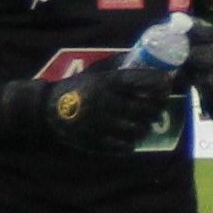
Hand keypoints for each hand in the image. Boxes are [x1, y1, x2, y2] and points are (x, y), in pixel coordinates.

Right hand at [30, 57, 170, 151]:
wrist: (45, 109)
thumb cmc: (76, 89)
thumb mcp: (95, 74)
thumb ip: (118, 71)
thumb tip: (146, 65)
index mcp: (106, 83)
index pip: (142, 81)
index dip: (160, 85)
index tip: (166, 88)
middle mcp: (106, 102)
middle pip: (145, 109)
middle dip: (156, 110)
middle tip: (157, 111)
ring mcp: (101, 124)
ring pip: (138, 129)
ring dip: (144, 128)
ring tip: (143, 126)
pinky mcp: (95, 141)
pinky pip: (123, 147)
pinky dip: (130, 144)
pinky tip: (129, 140)